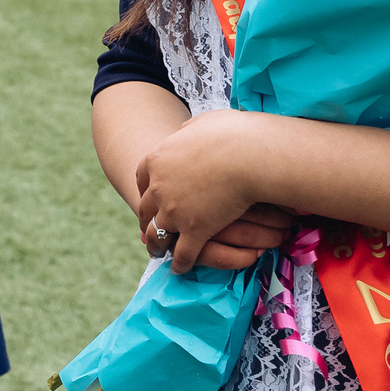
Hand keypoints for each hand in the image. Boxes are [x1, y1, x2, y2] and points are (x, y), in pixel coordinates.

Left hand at [134, 111, 294, 272]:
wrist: (248, 154)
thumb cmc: (233, 134)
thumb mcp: (202, 123)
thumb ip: (189, 129)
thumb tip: (186, 130)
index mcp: (157, 160)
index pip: (141, 178)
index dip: (145, 190)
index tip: (148, 197)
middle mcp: (158, 187)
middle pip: (145, 207)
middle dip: (146, 219)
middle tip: (147, 228)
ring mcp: (173, 210)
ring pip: (157, 234)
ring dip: (156, 244)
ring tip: (158, 252)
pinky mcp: (193, 230)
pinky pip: (183, 253)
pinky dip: (180, 262)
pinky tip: (179, 268)